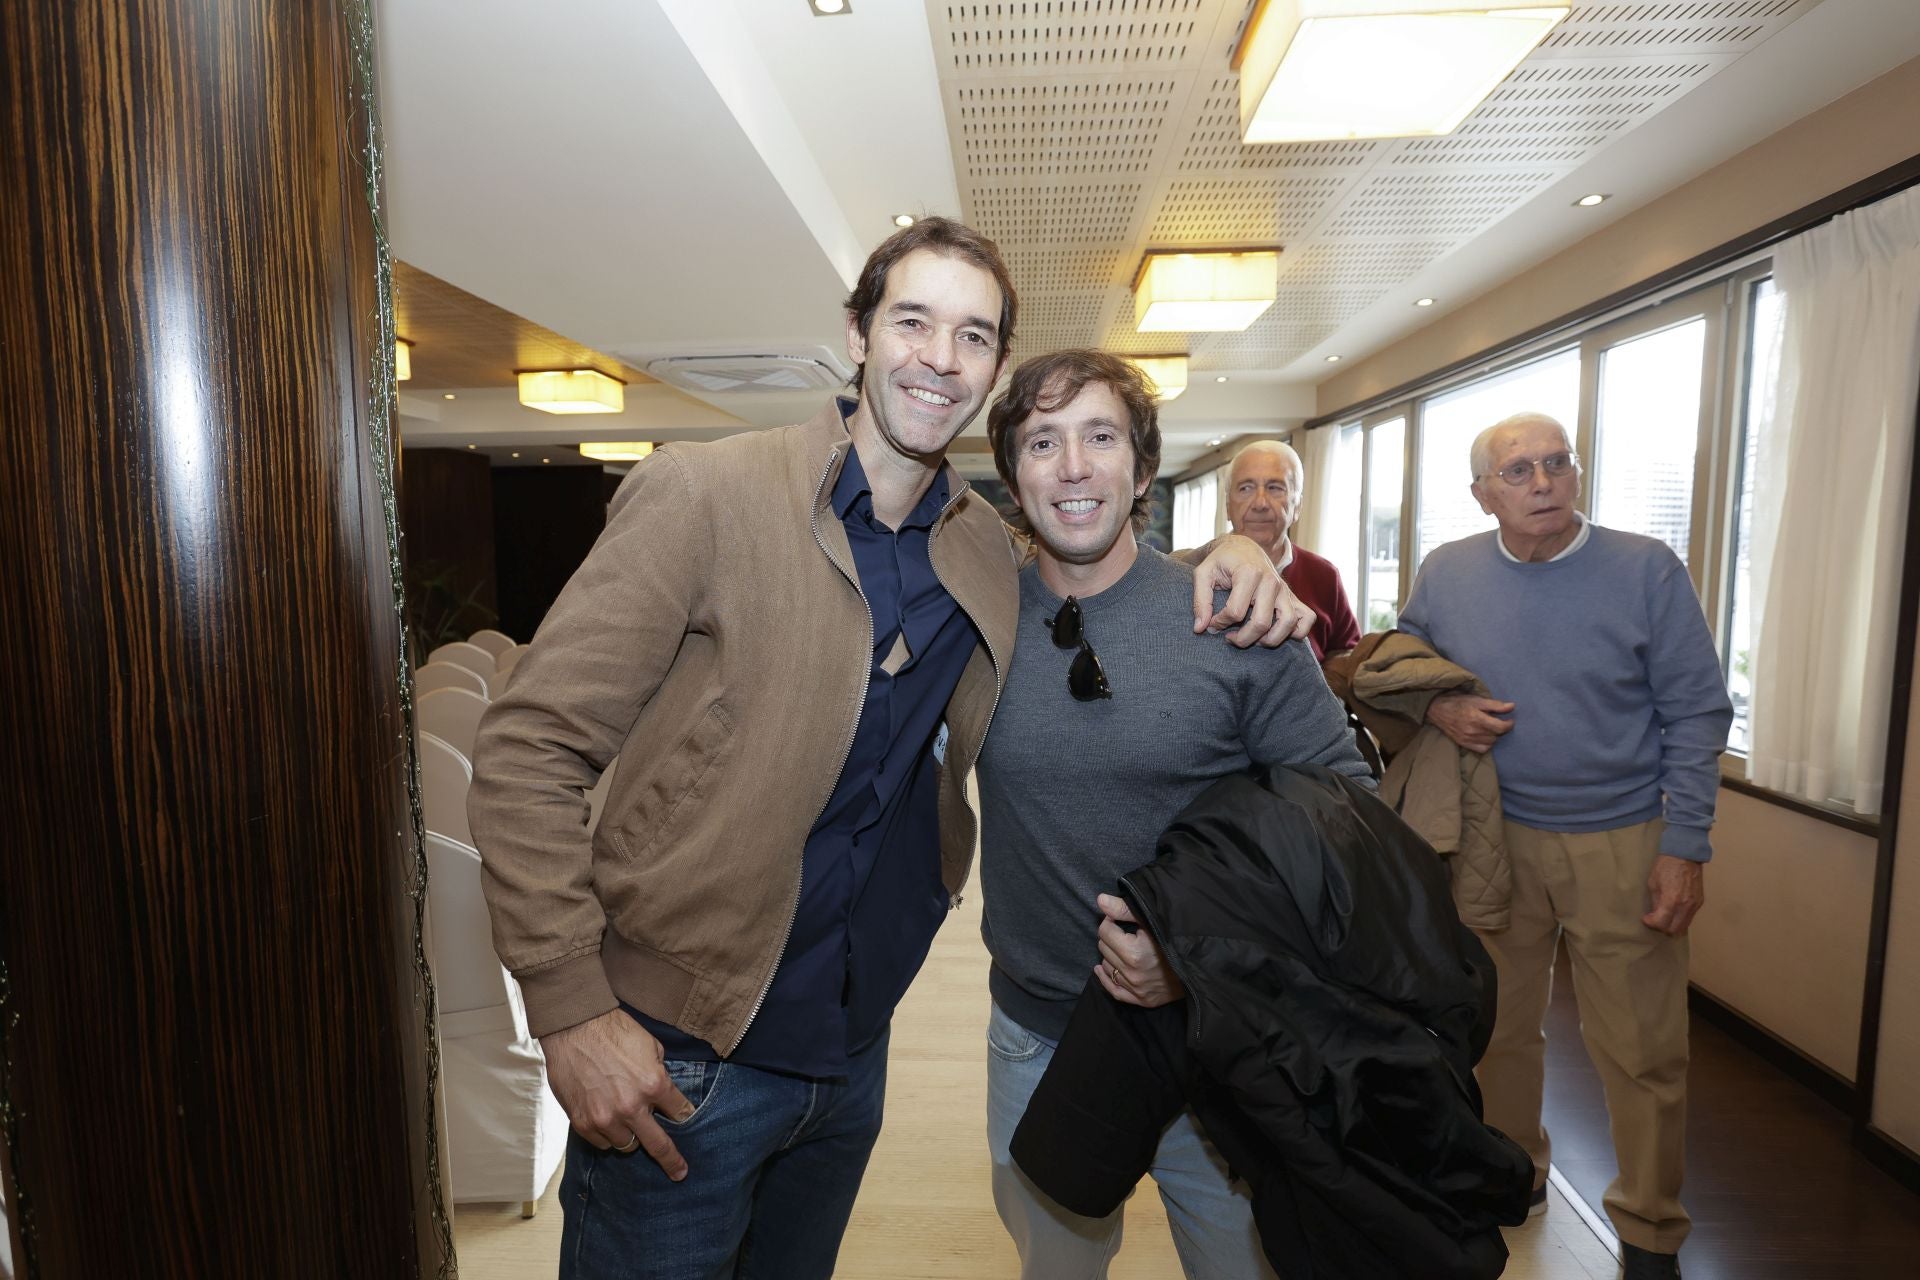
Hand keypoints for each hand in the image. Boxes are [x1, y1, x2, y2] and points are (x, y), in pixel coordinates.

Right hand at [540, 1008, 696, 1178]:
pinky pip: (603, 1143)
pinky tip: (607, 1119)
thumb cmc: (613, 1030)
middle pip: (659, 1145)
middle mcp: (631, 1107)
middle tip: (679, 1172)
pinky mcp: (582, 1122)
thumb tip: (662, 1091)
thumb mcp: (650, 1045)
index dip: (685, 1118)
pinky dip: (608, 1135)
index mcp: (654, 1085)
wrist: (573, 1027)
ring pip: (628, 1146)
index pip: (680, 1113)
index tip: (687, 1126)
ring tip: (627, 1122)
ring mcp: (605, 1118)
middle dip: (672, 1160)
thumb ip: (660, 1072)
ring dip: (632, 1136)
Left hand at [1093, 894, 1184, 1007]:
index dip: (1110, 921)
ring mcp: (1137, 989)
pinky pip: (1114, 990)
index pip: (1105, 931)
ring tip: (1124, 948)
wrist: (1201, 967)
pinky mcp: (1141, 1000)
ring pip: (1107, 967)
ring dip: (1111, 955)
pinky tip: (1102, 969)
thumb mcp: (1152, 920)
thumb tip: (1100, 899)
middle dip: (1110, 937)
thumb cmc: (1177, 939)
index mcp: (1134, 952)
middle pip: (1104, 948)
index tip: (1119, 919)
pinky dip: (1105, 978)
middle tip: (1124, 933)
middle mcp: (1132, 973)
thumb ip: (1124, 909)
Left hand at [1191, 534, 1313, 648]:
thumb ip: (1200, 601)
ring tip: (1254, 640)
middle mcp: (1271, 581)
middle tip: (1230, 638)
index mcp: (1248, 573)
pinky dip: (1297, 632)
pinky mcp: (1293, 596)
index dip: (1219, 623)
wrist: (1243, 547)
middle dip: (1242, 639)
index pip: (1235, 612)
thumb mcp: (1203, 574)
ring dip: (1270, 639)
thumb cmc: (1222, 561)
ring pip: (1287, 623)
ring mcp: (1285, 590)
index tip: (1212, 622)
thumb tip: (1200, 629)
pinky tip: (1277, 633)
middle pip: (1261, 623)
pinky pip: (1306, 619)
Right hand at [1426, 692, 1514, 752]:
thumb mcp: (1477, 700)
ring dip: (1493, 736)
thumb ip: (1495, 705)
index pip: (1500, 727)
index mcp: (1477, 718)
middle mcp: (1473, 731)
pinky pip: (1482, 749)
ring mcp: (1468, 739)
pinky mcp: (1464, 744)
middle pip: (1496, 735)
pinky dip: (1486, 744)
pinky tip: (1483, 737)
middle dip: (1499, 728)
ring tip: (1489, 728)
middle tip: (1496, 721)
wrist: (1437, 709)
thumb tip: (1512, 706)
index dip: (1508, 724)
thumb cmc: (1458, 702)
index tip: (1509, 720)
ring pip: (1490, 742)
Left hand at [1643, 855, 1704, 935]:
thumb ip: (1655, 902)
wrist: (1685, 855)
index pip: (1662, 923)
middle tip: (1654, 919)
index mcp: (1672, 900)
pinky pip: (1690, 918)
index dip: (1651, 923)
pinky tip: (1673, 911)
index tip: (1646, 918)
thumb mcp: (1653, 883)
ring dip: (1672, 925)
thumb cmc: (1665, 866)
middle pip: (1674, 930)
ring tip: (1663, 916)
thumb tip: (1654, 914)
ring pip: (1684, 926)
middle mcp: (1685, 906)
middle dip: (1662, 927)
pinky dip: (1680, 919)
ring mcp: (1695, 905)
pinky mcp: (1699, 902)